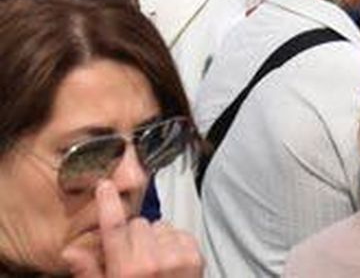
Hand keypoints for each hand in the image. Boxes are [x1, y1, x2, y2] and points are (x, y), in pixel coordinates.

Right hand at [60, 182, 202, 277]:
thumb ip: (89, 272)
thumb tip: (69, 251)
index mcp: (126, 271)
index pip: (115, 227)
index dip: (109, 202)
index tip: (105, 184)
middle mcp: (152, 261)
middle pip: (138, 224)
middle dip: (132, 234)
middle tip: (129, 255)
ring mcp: (177, 258)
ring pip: (160, 226)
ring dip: (154, 238)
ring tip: (151, 260)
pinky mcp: (196, 257)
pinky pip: (179, 233)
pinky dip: (172, 242)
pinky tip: (167, 260)